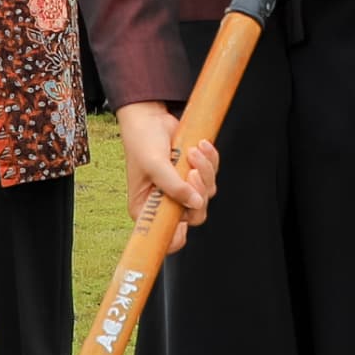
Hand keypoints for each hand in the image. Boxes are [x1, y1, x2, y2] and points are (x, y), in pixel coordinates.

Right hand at [115, 100, 218, 252]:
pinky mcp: (194, 176)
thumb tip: (195, 202)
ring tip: (192, 152)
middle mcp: (165, 203)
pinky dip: (210, 160)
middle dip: (198, 191)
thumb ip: (174, 186)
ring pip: (206, 194)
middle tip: (191, 172)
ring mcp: (181, 190)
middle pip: (195, 215)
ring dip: (204, 170)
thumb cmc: (142, 142)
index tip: (184, 217)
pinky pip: (212, 176)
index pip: (166, 237)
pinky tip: (200, 146)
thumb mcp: (154, 165)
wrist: (151, 117)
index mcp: (147, 209)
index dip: (178, 236)